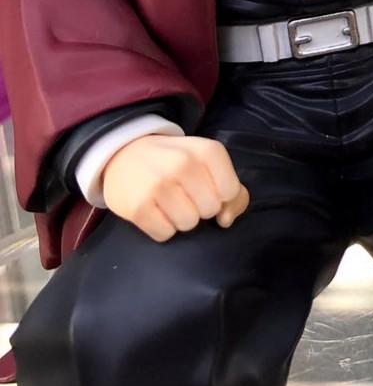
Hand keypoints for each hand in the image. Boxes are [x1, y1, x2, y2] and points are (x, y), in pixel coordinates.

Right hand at [100, 134, 248, 242]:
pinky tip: (155, 211)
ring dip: (181, 219)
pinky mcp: (138, 207)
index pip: (231, 192)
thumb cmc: (176, 161)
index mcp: (208, 151)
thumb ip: (234, 191)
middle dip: (201, 207)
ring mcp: (158, 185)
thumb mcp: (210, 163)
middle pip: (210, 210)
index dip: (221, 197)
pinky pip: (164, 234)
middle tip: (185, 194)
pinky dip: (162, 228)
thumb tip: (225, 220)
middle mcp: (184, 164)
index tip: (207, 187)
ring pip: (188, 224)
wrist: (125, 153)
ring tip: (169, 202)